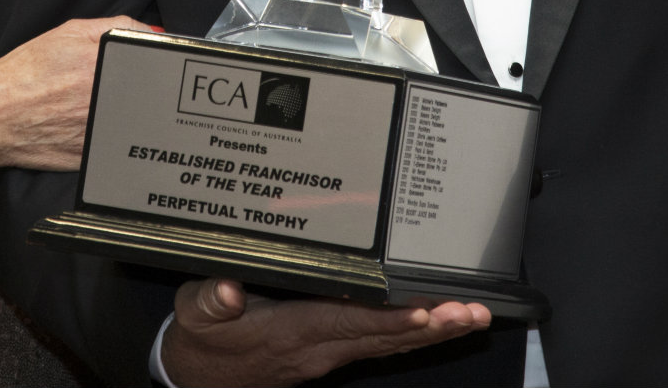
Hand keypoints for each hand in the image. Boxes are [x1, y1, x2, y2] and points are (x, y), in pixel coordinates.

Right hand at [0, 16, 147, 170]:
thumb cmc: (24, 74)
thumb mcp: (68, 33)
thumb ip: (114, 27)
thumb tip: (153, 33)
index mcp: (104, 65)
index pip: (152, 61)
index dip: (154, 63)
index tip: (151, 65)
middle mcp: (107, 98)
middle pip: (148, 92)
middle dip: (140, 88)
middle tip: (109, 86)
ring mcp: (103, 130)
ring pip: (137, 118)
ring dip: (128, 111)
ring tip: (89, 105)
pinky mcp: (95, 156)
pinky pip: (118, 143)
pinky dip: (113, 134)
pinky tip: (86, 125)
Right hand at [160, 278, 491, 386]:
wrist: (199, 378)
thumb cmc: (201, 338)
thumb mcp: (193, 315)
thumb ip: (209, 301)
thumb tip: (227, 290)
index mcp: (290, 333)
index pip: (347, 324)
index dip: (387, 319)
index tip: (424, 312)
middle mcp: (319, 348)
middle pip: (383, 336)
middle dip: (431, 326)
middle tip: (471, 313)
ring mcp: (330, 354)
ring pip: (390, 343)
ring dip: (435, 331)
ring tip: (473, 317)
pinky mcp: (334, 352)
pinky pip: (383, 343)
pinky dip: (416, 333)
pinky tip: (444, 323)